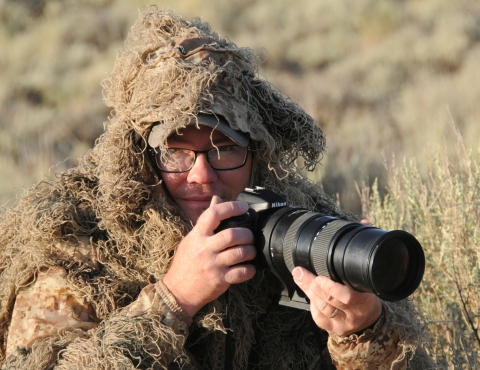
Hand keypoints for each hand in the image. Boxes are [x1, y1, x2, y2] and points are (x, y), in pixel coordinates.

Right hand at [162, 196, 255, 316]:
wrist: (177, 292)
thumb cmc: (186, 263)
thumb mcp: (191, 239)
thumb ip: (206, 221)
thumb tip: (217, 200)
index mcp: (197, 236)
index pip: (213, 214)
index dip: (231, 207)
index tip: (244, 207)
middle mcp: (205, 249)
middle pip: (232, 235)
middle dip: (247, 234)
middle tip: (250, 236)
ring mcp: (212, 265)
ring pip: (240, 253)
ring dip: (251, 251)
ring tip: (251, 251)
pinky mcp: (220, 280)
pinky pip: (241, 272)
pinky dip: (250, 269)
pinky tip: (249, 267)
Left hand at [291, 219, 380, 335]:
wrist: (370, 321)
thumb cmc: (367, 291)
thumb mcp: (367, 274)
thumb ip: (363, 249)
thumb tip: (364, 223)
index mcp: (366, 299)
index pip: (348, 296)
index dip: (331, 286)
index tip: (320, 275)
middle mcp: (355, 313)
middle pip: (329, 300)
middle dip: (312, 284)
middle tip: (300, 272)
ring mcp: (343, 323)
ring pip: (322, 307)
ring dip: (308, 291)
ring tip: (300, 276)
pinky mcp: (333, 329)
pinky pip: (319, 317)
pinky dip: (311, 303)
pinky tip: (307, 291)